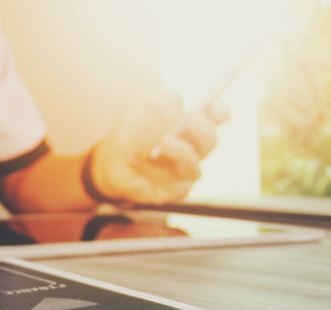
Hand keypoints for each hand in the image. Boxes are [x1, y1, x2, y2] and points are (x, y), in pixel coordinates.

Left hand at [91, 91, 229, 204]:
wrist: (110, 158)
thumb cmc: (131, 130)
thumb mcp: (140, 103)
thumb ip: (160, 98)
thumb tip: (178, 107)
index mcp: (193, 125)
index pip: (219, 117)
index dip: (220, 110)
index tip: (211, 102)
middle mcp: (194, 149)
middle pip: (211, 142)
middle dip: (203, 130)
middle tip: (190, 120)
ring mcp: (185, 171)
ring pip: (194, 165)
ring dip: (181, 151)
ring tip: (164, 140)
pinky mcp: (174, 191)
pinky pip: (172, 183)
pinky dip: (151, 169)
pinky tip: (133, 158)